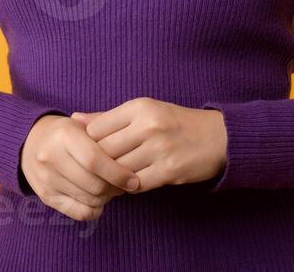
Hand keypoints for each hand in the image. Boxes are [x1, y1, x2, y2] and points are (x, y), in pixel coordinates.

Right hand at [19, 113, 141, 221]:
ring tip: (113, 188)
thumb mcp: (84, 124)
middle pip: (93, 184)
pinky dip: (95, 209)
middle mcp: (51, 157)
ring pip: (88, 199)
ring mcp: (46, 179)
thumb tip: (132, 154)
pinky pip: (78, 213)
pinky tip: (98, 199)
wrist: (30, 141)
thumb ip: (107, 133)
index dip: (117, 173)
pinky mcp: (45, 196)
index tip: (134, 179)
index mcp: (64, 135)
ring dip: (107, 198)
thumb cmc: (67, 132)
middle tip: (126, 184)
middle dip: (115, 188)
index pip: (94, 160)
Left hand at [71, 98, 227, 192]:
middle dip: (98, 164)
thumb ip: (108, 117)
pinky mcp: (169, 171)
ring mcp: (159, 149)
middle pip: (104, 151)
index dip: (88, 143)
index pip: (96, 128)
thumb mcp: (144, 111)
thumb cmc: (175, 122)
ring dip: (112, 178)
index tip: (89, 151)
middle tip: (94, 171)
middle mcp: (149, 126)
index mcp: (140, 107)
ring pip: (118, 170)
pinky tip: (130, 183)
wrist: (218, 137)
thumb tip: (75, 119)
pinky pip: (136, 184)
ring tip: (110, 178)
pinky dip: (129, 186)